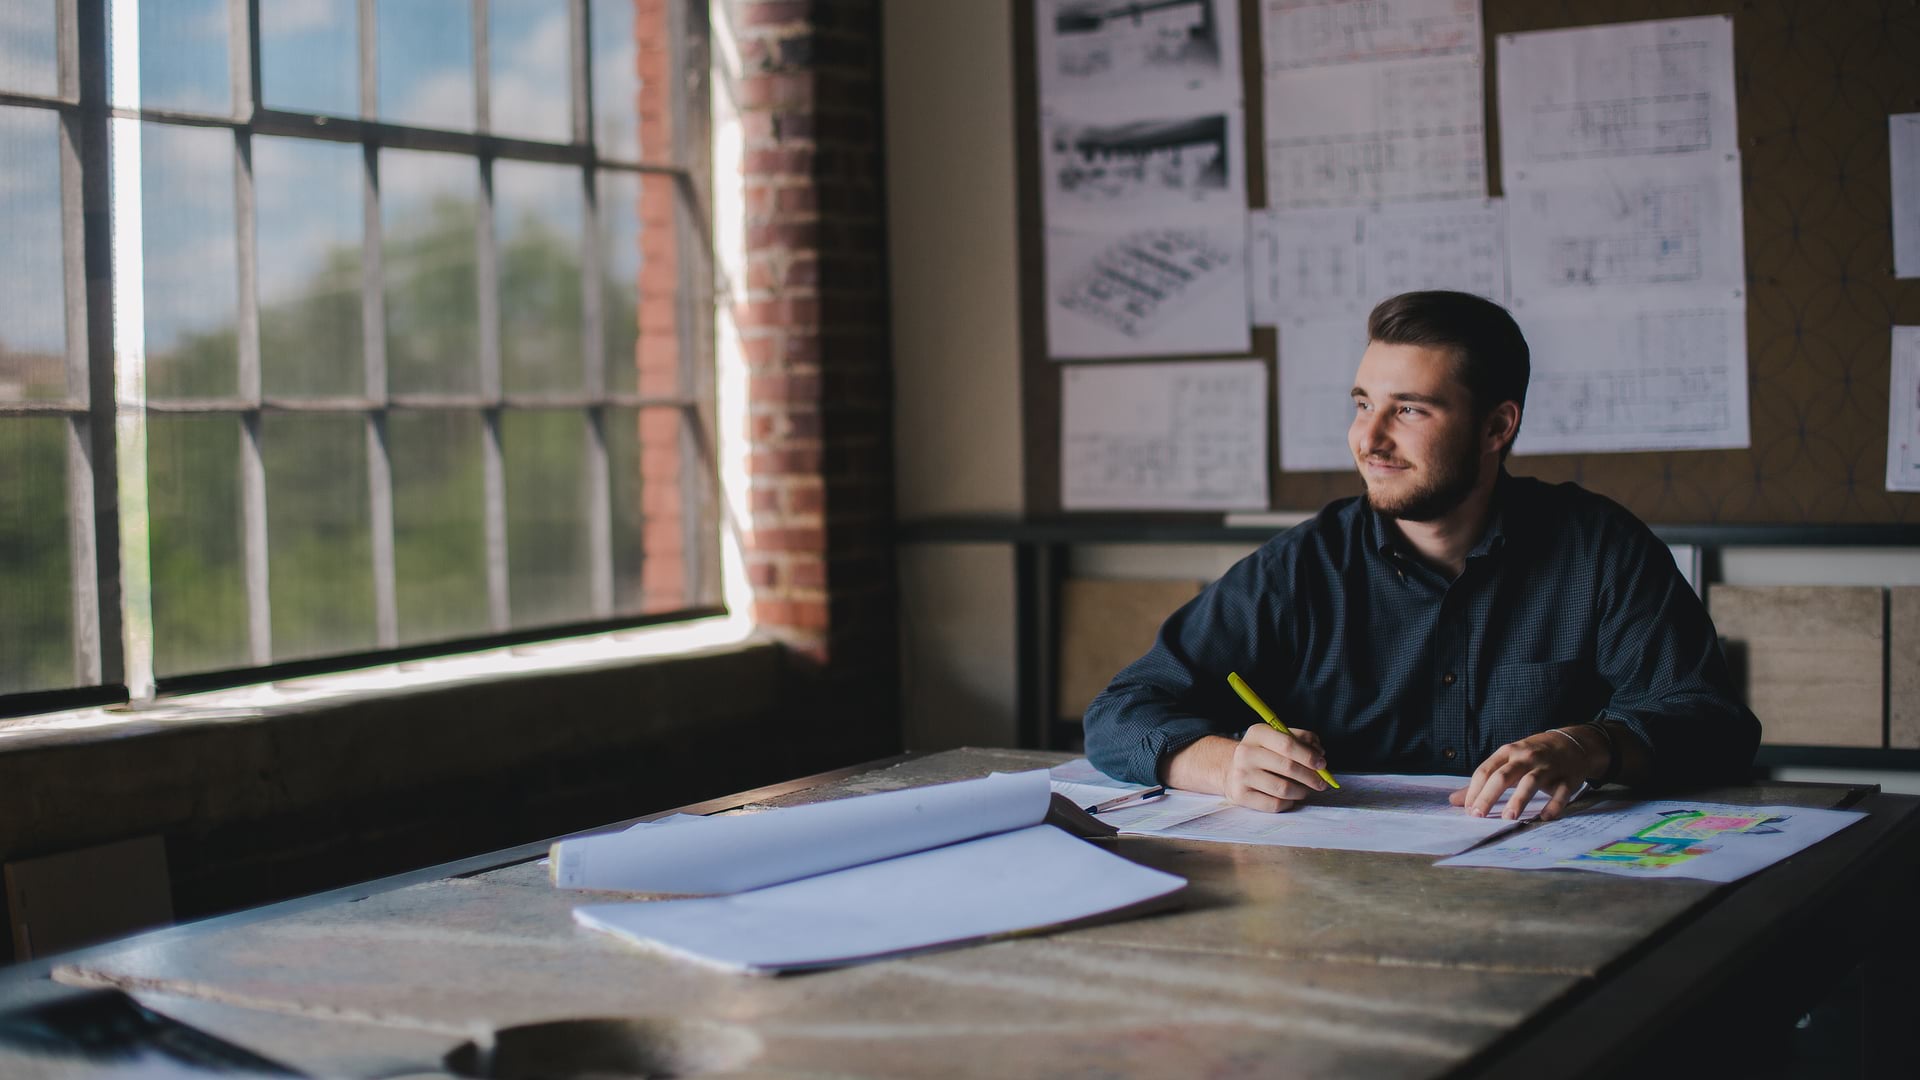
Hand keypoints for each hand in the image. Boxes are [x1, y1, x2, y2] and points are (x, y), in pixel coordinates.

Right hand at [1223, 723, 1329, 812]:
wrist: (1230, 770)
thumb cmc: (1263, 753)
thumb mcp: (1277, 738)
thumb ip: (1301, 740)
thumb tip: (1319, 753)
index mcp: (1257, 733)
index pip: (1287, 743)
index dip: (1308, 755)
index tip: (1322, 764)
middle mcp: (1245, 753)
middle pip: (1288, 767)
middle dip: (1311, 777)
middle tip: (1321, 782)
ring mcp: (1241, 775)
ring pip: (1283, 788)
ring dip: (1301, 791)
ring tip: (1305, 790)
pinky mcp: (1241, 796)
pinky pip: (1274, 804)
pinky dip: (1288, 803)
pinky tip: (1289, 798)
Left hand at [1448, 728, 1597, 821]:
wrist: (1574, 744)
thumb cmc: (1533, 755)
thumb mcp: (1507, 761)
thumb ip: (1483, 781)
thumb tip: (1454, 800)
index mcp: (1508, 752)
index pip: (1485, 770)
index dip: (1474, 790)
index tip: (1467, 810)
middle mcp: (1526, 757)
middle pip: (1503, 776)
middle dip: (1488, 796)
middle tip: (1477, 816)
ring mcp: (1548, 767)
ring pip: (1530, 782)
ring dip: (1518, 799)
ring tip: (1507, 818)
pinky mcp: (1567, 778)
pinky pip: (1560, 793)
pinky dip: (1554, 805)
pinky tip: (1544, 818)